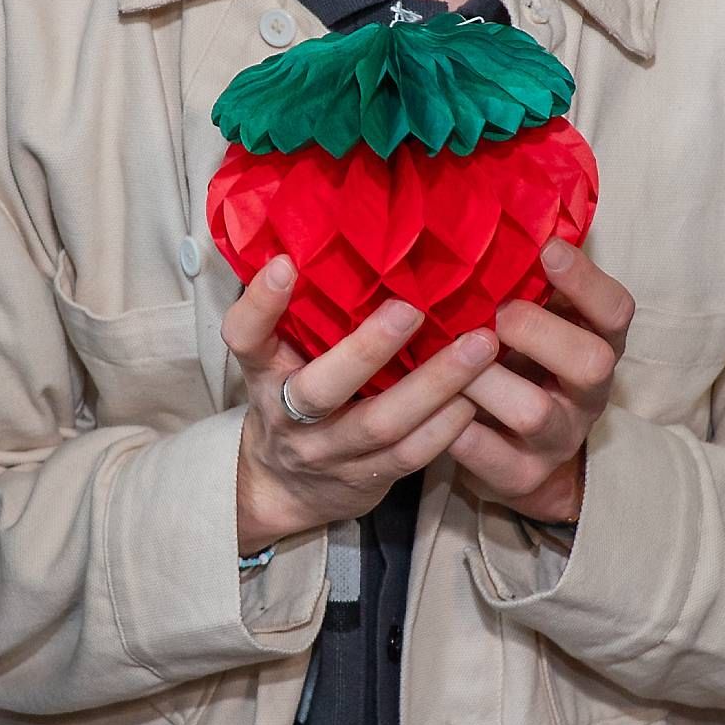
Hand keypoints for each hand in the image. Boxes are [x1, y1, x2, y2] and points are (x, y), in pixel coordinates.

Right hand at [224, 257, 498, 551]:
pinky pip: (409, 456)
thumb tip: (346, 233)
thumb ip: (304, 317)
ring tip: (480, 346)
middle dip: (367, 349)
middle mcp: (288, 415)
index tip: (286, 263)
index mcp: (264, 374)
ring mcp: (328, 453)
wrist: (284, 491)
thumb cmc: (293, 400)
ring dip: (434, 384)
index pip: (244, 338)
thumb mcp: (282, 360)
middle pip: (320, 389)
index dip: (261, 305)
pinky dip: (446, 426)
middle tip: (412, 308)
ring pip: (379, 423)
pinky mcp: (366, 480)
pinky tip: (477, 396)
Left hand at [451, 242, 629, 526]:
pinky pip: (487, 455)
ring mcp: (557, 439)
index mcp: (598, 345)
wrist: (523, 458)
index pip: (615, 311)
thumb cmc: (521, 366)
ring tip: (451, 360)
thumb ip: (527, 284)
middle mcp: (588, 394)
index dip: (585, 280)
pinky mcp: (520, 476)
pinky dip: (454, 427)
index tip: (547, 249)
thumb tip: (489, 215)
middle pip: (593, 363)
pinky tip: (429, 403)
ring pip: (534, 412)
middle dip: (539, 332)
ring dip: (486, 379)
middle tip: (495, 316)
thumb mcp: (539, 323)